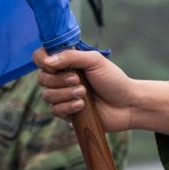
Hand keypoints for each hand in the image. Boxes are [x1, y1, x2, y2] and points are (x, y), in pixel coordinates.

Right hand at [33, 47, 168, 132]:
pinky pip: (54, 110)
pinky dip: (67, 107)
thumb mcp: (94, 61)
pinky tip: (82, 106)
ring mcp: (63, 96)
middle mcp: (61, 78)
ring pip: (47, 95)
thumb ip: (71, 57)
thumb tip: (48, 62)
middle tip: (79, 81)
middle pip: (41, 78)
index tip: (52, 65)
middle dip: (59, 80)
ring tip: (84, 94)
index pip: (41, 57)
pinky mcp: (66, 112)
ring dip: (65, 94)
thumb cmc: (114, 80)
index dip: (42, 60)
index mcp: (67, 62)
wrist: (127, 105)